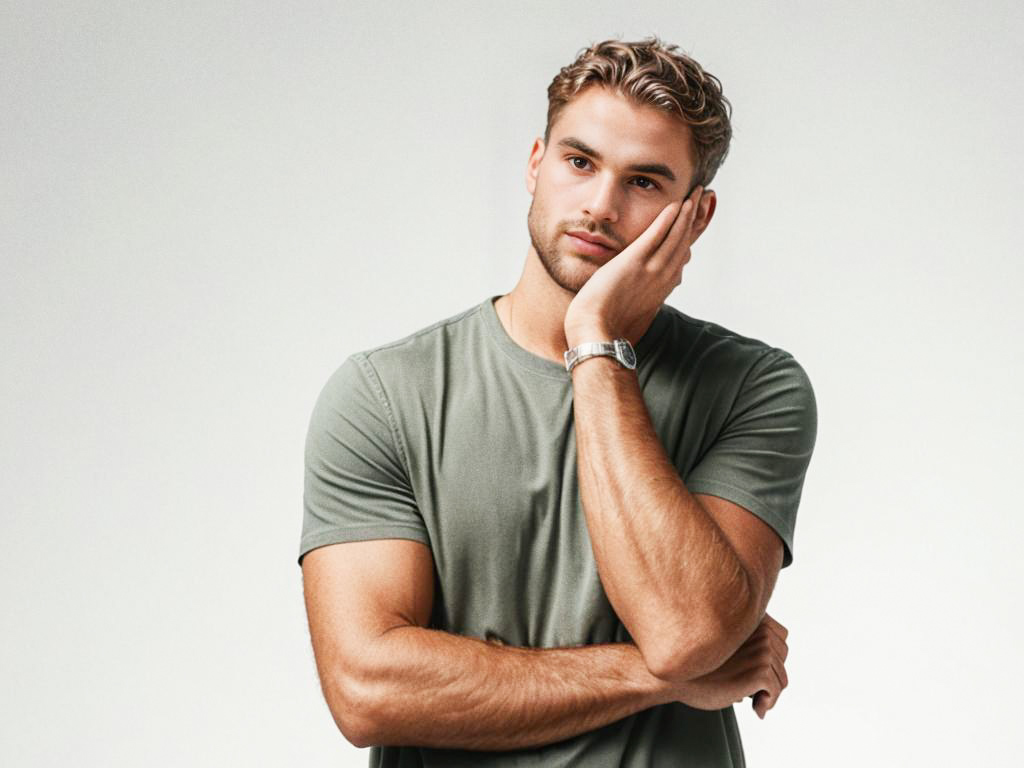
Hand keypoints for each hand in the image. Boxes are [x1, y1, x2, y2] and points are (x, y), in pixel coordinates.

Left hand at [564, 185, 704, 347]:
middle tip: (704, 195)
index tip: (700, 216)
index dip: (692, 232)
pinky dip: (666, 220)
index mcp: (663, 285)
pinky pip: (655, 236)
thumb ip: (644, 292)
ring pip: (675, 235)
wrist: (597, 329)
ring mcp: (651, 270)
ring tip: (694, 193)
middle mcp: (663, 277)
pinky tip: (675, 204)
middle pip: (685, 240)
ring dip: (687, 212)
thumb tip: (645, 288)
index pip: (682, 252)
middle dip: (696, 216)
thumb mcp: (635, 305)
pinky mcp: (634, 263)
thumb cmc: (609, 321)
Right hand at [673, 613, 789, 718]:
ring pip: (781, 677)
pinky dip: (768, 703)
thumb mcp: (721, 642)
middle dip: (772, 677)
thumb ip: (742, 641)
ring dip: (769, 694)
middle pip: (783, 657)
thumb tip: (770, 663)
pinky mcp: (759, 670)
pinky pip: (775, 690)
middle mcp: (758, 629)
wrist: (674, 677)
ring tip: (754, 702)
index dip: (772, 657)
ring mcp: (760, 649)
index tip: (758, 674)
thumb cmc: (694, 664)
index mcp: (747, 618)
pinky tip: (756, 708)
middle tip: (756, 693)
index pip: (781, 635)